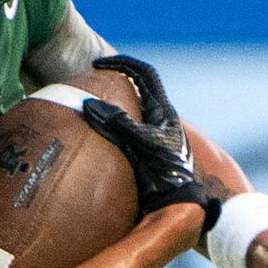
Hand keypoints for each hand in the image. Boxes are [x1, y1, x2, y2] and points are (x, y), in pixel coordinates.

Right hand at [76, 53, 221, 227]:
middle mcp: (160, 120)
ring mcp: (154, 136)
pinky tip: (95, 139)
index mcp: (164, 111)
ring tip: (90, 109)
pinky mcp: (146, 153)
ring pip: (131, 111)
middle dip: (116, 82)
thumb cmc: (166, 173)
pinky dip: (111, 129)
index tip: (98, 65)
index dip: (123, 64)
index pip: (145, 74)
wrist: (178, 203)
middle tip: (92, 82)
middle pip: (138, 90)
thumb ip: (118, 123)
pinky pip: (126, 133)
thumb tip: (89, 104)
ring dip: (112, 106)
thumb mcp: (143, 144)